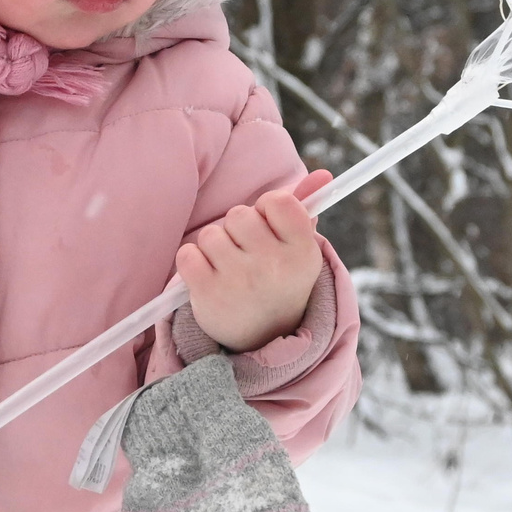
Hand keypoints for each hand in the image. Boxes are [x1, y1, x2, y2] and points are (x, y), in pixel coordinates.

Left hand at [178, 169, 332, 352]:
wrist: (262, 337)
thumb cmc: (278, 280)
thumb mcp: (298, 249)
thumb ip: (306, 209)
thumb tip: (323, 174)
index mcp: (302, 251)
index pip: (278, 200)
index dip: (266, 209)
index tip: (267, 227)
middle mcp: (274, 266)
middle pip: (239, 214)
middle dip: (237, 230)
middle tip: (247, 254)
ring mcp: (240, 281)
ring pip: (211, 234)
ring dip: (215, 247)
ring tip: (230, 268)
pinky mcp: (209, 294)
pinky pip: (188, 254)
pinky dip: (193, 262)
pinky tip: (209, 277)